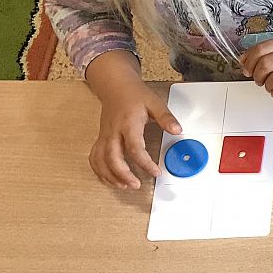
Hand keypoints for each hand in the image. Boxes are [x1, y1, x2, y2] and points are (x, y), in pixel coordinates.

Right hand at [85, 56, 181, 188]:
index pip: (134, 147)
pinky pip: (94, 157)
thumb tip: (178, 130)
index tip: (156, 172)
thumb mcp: (155, 103)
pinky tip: (109, 178)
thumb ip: (166, 118)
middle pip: (112, 157)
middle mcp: (113, 132)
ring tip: (124, 185)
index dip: (145, 163)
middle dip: (122, 174)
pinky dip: (99, 170)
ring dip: (109, 175)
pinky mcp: (101, 138)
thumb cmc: (134, 95)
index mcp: (128, 123)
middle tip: (136, 184)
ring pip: (100, 160)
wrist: (115, 86)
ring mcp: (105, 136)